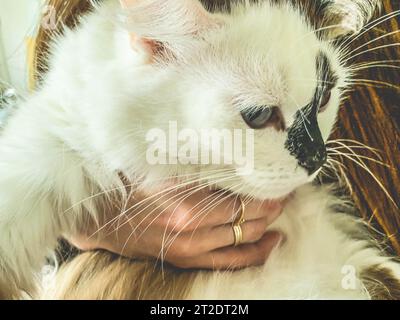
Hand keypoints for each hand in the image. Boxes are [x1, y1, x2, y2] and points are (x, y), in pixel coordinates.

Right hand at [69, 188, 283, 269]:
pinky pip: (231, 262)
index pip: (240, 199)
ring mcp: (190, 250)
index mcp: (186, 203)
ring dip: (266, 225)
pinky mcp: (188, 261)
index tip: (276, 181)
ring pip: (243, 239)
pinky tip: (271, 242)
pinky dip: (255, 253)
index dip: (263, 191)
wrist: (104, 217)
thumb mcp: (164, 168)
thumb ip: (199, 167)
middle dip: (270, 206)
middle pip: (246, 218)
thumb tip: (236, 159)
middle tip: (283, 193)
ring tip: (279, 212)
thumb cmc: (132, 186)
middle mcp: (191, 230)